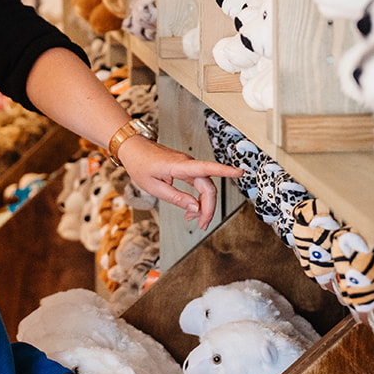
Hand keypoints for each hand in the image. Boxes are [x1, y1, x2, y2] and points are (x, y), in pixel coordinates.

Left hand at [120, 138, 241, 230]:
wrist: (133, 148)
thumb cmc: (140, 164)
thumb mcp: (154, 187)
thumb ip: (176, 198)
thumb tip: (195, 208)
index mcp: (178, 166)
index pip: (206, 168)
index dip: (225, 171)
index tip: (240, 172)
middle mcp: (187, 163)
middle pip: (208, 186)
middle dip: (208, 208)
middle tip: (202, 225)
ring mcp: (187, 165)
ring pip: (204, 187)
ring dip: (203, 205)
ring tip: (193, 220)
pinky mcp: (185, 168)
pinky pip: (198, 184)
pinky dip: (197, 198)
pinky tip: (191, 209)